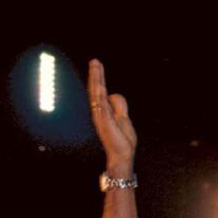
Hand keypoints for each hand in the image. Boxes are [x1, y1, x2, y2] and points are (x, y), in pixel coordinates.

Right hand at [88, 59, 136, 174]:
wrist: (122, 155)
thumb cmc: (122, 140)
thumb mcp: (123, 118)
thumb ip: (118, 106)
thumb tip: (113, 93)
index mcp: (104, 111)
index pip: (100, 91)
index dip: (98, 78)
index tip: (97, 65)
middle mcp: (99, 112)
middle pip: (96, 89)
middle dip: (96, 74)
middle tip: (94, 61)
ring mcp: (101, 116)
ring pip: (97, 93)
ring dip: (96, 78)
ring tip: (95, 65)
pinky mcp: (104, 120)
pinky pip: (101, 102)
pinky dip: (99, 91)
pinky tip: (99, 82)